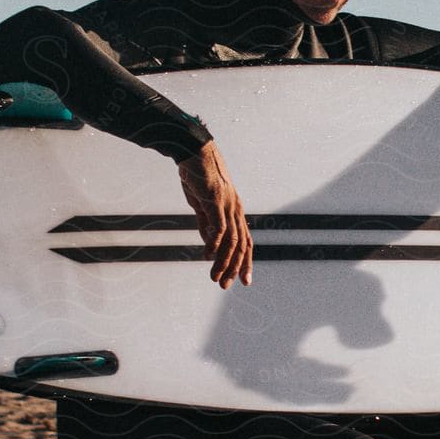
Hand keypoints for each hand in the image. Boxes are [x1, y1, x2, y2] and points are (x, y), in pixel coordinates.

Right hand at [177, 142, 252, 288]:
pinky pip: (219, 226)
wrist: (193, 151)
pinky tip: (207, 256)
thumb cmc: (198, 176)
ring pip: (231, 240)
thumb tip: (209, 245)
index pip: (246, 241)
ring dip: (223, 261)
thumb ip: (207, 224)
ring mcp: (227, 205)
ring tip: (215, 277)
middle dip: (235, 268)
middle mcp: (236, 209)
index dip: (246, 262)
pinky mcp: (215, 200)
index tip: (244, 280)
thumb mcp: (202, 205)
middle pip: (242, 245)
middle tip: (225, 286)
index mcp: (235, 211)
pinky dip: (214, 244)